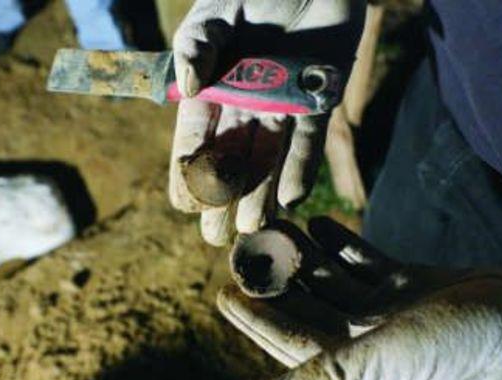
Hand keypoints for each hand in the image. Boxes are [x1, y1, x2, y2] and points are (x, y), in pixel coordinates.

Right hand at [169, 0, 365, 244]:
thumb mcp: (212, 16)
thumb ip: (195, 49)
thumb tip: (185, 89)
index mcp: (210, 91)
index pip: (194, 139)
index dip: (187, 172)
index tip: (186, 203)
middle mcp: (243, 105)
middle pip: (230, 159)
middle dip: (223, 198)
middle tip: (217, 236)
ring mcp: (280, 105)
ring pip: (267, 157)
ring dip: (260, 193)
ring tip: (255, 228)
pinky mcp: (316, 100)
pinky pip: (308, 139)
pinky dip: (301, 167)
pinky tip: (292, 197)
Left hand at [218, 217, 501, 379]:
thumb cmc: (463, 348)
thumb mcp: (390, 359)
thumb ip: (331, 379)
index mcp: (353, 362)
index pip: (289, 338)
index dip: (254, 317)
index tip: (222, 292)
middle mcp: (366, 338)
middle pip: (306, 304)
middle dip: (276, 277)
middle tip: (245, 246)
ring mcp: (389, 311)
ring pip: (333, 280)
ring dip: (305, 255)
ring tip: (279, 225)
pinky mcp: (412, 286)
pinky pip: (366, 262)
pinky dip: (343, 244)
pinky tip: (321, 222)